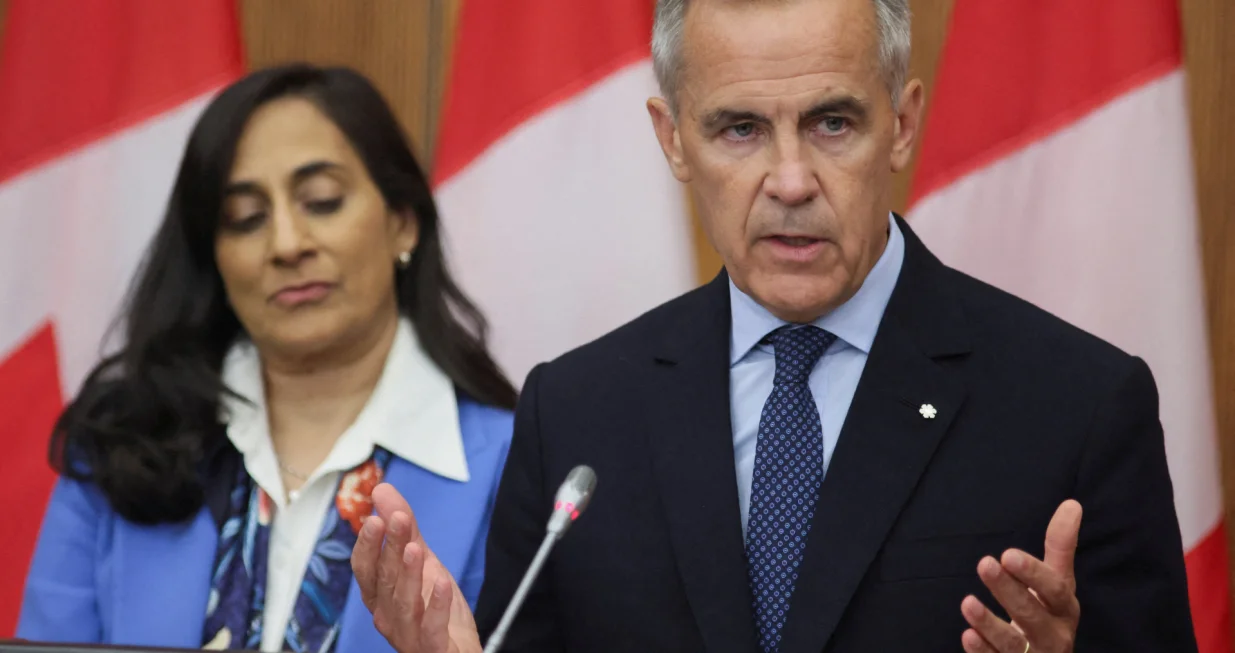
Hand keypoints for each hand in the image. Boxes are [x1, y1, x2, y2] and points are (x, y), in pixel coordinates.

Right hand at [352, 483, 482, 652]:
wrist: (456, 646)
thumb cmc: (432, 604)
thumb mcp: (420, 560)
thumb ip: (403, 529)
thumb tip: (382, 490)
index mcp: (378, 594)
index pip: (365, 568)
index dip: (368, 544)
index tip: (375, 516)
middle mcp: (386, 614)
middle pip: (384, 580)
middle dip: (388, 548)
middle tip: (395, 519)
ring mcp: (407, 633)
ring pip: (402, 602)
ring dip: (408, 574)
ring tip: (415, 548)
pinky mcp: (430, 646)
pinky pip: (431, 628)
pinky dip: (436, 606)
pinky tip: (442, 582)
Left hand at [960, 500, 1082, 652]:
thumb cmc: (1049, 614)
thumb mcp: (1058, 582)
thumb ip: (1060, 547)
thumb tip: (1071, 504)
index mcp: (1064, 609)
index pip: (1054, 591)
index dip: (1034, 573)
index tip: (1008, 553)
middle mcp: (1053, 635)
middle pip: (1032, 615)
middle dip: (1009, 591)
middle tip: (985, 563)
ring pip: (1013, 644)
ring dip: (990, 624)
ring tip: (967, 603)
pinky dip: (983, 651)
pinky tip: (967, 636)